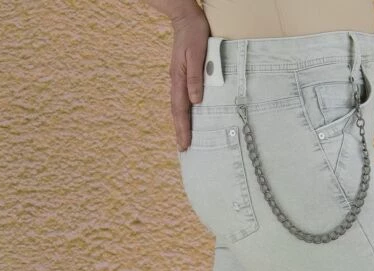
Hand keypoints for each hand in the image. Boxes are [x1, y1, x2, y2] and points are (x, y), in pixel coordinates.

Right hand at [169, 6, 209, 151]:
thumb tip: (196, 100)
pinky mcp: (182, 76)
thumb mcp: (197, 54)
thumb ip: (195, 77)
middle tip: (183, 149)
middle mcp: (176, 81)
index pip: (181, 109)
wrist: (186, 19)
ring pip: (178, 106)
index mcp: (179, 78)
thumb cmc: (194, 34)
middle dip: (180, 130)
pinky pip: (182, 99)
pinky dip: (183, 112)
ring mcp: (178, 79)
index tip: (185, 143)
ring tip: (184, 138)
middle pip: (177, 111)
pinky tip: (187, 118)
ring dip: (181, 123)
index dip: (183, 128)